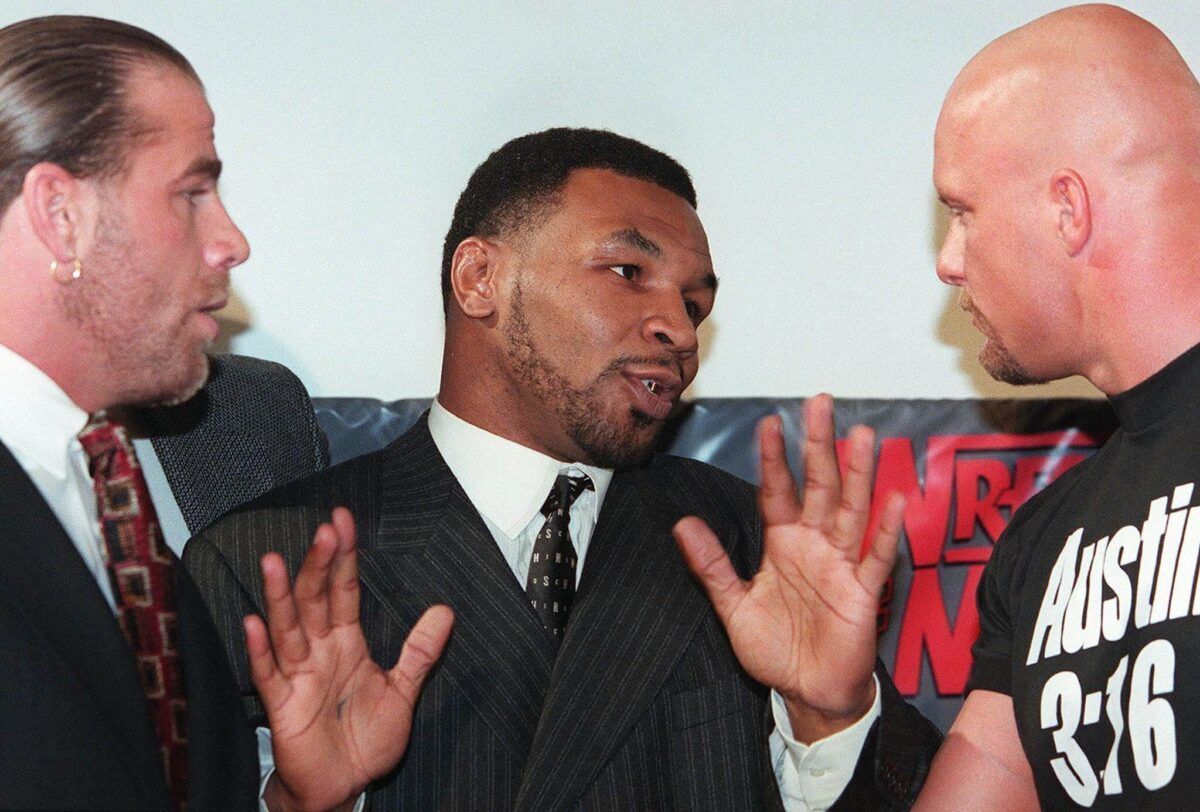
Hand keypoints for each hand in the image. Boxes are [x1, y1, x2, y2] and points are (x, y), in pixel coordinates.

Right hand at [245, 507, 453, 810]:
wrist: (344, 787)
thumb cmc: (366, 740)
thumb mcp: (402, 691)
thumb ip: (420, 652)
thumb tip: (445, 612)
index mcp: (347, 643)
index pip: (344, 590)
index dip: (344, 556)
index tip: (343, 520)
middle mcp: (319, 651)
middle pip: (314, 599)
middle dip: (318, 565)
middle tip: (324, 530)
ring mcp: (298, 675)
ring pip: (287, 628)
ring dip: (280, 596)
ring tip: (274, 562)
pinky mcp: (282, 705)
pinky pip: (268, 673)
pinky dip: (260, 650)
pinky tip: (252, 623)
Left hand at [673, 394, 903, 741]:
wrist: (807, 693)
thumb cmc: (776, 648)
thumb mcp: (733, 606)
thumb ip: (712, 565)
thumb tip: (682, 525)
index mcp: (783, 543)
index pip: (777, 491)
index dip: (773, 458)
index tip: (769, 421)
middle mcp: (815, 545)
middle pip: (820, 486)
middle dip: (820, 445)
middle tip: (820, 402)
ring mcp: (842, 565)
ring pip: (852, 510)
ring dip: (858, 474)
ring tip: (863, 435)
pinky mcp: (863, 592)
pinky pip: (876, 558)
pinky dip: (885, 530)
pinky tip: (894, 500)